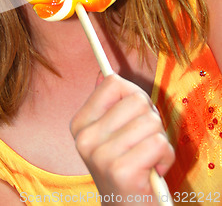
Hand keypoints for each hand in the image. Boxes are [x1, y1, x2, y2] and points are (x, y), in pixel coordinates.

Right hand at [70, 74, 174, 203]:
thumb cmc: (126, 168)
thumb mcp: (113, 134)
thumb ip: (109, 104)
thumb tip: (102, 73)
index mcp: (80, 124)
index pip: (113, 83)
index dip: (133, 97)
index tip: (133, 118)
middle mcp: (84, 138)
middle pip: (136, 99)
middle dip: (150, 119)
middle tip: (142, 142)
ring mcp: (100, 155)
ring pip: (151, 121)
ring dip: (159, 141)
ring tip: (147, 158)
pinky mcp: (121, 171)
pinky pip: (158, 143)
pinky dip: (165, 157)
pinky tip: (153, 171)